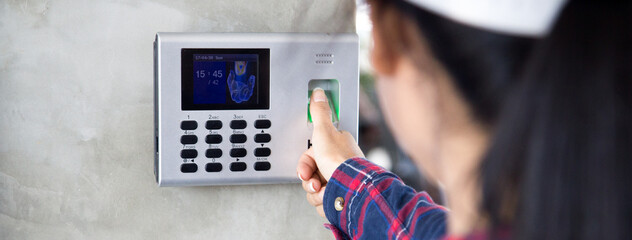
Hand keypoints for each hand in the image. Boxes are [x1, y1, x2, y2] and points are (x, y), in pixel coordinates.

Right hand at [297, 88, 363, 217]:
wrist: (353, 190)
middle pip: (311, 175)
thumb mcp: (324, 131)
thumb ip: (319, 113)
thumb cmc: (340, 162)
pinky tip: (331, 200)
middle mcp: (338, 166)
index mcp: (336, 148)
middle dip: (310, 182)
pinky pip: (323, 205)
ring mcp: (340, 183)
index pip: (310, 158)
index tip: (306, 172)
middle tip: (317, 183)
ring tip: (327, 192)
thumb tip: (318, 93)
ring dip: (317, 194)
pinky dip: (325, 204)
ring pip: (315, 191)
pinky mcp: (340, 199)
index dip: (304, 167)